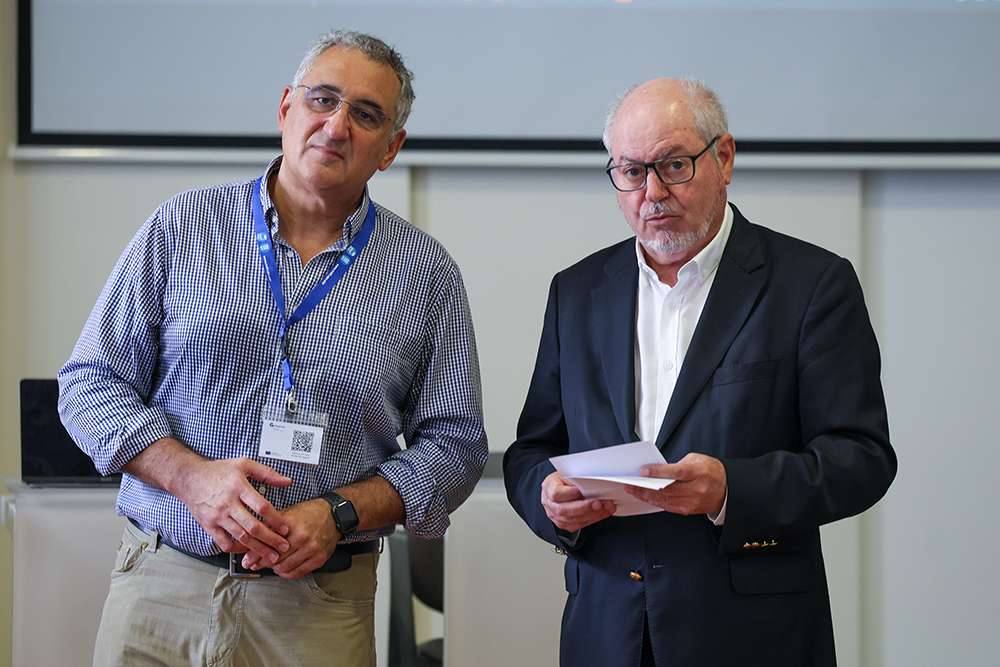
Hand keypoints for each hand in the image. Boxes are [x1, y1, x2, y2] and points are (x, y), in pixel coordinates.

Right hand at [171, 455, 292, 562]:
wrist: (189, 478)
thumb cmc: (217, 471)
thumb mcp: (244, 464)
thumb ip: (267, 473)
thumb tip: (287, 481)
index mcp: (239, 487)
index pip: (262, 506)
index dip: (276, 520)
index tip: (285, 529)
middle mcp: (228, 503)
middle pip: (253, 526)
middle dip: (270, 539)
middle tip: (283, 548)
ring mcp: (217, 516)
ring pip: (241, 537)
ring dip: (257, 548)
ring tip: (270, 555)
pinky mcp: (208, 525)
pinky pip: (224, 543)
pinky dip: (236, 549)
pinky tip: (247, 551)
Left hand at [241, 498, 340, 577]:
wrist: (333, 516)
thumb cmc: (309, 514)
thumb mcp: (287, 513)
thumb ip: (269, 526)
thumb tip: (250, 539)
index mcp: (292, 524)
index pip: (267, 544)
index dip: (254, 554)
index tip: (247, 560)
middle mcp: (302, 537)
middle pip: (275, 557)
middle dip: (261, 563)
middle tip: (253, 565)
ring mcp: (312, 549)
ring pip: (284, 567)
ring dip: (273, 569)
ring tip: (269, 565)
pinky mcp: (318, 559)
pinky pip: (297, 572)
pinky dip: (286, 573)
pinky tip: (282, 569)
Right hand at [541, 471, 615, 532]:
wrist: (559, 487)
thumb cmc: (564, 480)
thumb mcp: (568, 474)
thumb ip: (577, 481)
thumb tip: (592, 487)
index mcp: (548, 487)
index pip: (556, 493)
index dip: (570, 494)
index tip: (582, 491)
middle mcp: (550, 504)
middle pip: (565, 510)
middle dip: (584, 507)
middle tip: (598, 503)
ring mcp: (556, 516)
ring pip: (574, 519)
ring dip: (593, 514)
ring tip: (606, 506)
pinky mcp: (565, 524)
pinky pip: (580, 524)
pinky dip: (594, 518)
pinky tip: (603, 512)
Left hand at [625, 452, 726, 515]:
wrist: (727, 489)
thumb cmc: (712, 471)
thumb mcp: (697, 459)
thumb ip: (678, 463)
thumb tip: (659, 469)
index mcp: (698, 472)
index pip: (675, 473)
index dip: (658, 472)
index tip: (643, 471)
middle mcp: (696, 488)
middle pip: (666, 488)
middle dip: (645, 486)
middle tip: (631, 483)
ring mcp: (692, 501)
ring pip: (665, 499)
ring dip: (646, 495)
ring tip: (633, 490)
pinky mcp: (689, 510)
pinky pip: (668, 506)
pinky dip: (655, 501)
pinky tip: (646, 497)